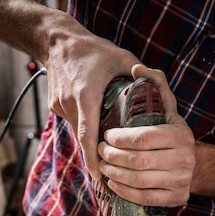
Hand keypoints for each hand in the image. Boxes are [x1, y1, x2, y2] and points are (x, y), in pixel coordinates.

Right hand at [43, 18, 140, 179]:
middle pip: (84, 137)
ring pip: (77, 129)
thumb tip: (161, 94)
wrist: (57, 41)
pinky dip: (83, 123)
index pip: (87, 135)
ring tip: (106, 140)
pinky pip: (71, 121)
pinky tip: (93, 118)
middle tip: (112, 163)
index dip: (93, 158)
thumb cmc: (92, 49)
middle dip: (97, 150)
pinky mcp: (53, 105)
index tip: (99, 175)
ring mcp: (59, 105)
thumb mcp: (122, 58)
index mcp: (86, 94)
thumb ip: (142, 76)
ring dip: (91, 136)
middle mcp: (70, 103)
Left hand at [97, 65, 195, 206]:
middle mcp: (186, 158)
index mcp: (181, 134)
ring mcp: (182, 180)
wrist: (189, 160)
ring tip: (103, 165)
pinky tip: (113, 182)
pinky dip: (124, 191)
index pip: (143, 138)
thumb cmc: (169, 130)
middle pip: (138, 161)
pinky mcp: (177, 198)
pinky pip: (145, 198)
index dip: (119, 139)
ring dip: (114, 173)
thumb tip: (136, 68)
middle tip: (100, 151)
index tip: (106, 136)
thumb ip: (154, 83)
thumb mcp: (165, 105)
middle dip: (112, 156)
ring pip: (139, 181)